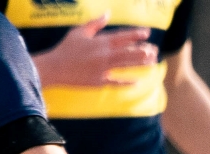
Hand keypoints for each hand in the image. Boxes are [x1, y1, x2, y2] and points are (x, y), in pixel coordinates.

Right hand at [31, 16, 157, 87]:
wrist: (55, 67)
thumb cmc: (66, 48)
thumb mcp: (79, 32)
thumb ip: (95, 23)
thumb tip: (107, 13)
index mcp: (100, 42)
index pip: (122, 37)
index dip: (135, 34)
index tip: (147, 32)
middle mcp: (104, 55)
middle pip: (128, 52)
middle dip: (143, 51)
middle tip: (154, 50)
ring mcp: (103, 69)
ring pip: (125, 65)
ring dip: (140, 64)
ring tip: (152, 62)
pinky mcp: (99, 81)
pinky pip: (116, 82)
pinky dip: (126, 82)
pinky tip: (137, 81)